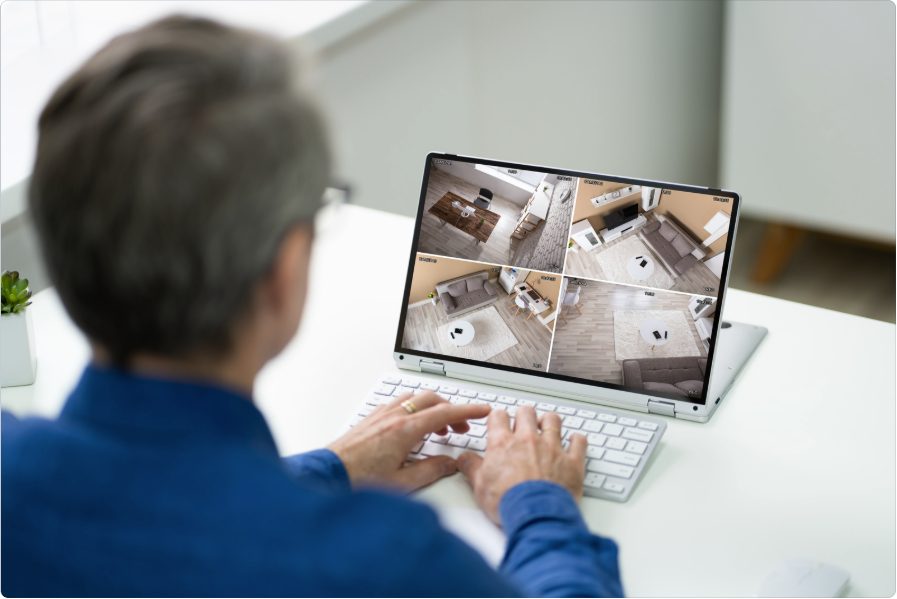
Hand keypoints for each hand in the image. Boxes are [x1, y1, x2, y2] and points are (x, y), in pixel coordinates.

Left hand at [327, 391, 489, 491]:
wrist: (326, 476)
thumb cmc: (358, 480)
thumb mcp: (401, 483)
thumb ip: (430, 471)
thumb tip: (449, 463)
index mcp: (405, 430)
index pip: (445, 414)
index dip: (468, 410)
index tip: (483, 410)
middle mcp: (393, 417)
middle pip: (432, 401)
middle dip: (452, 410)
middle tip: (462, 428)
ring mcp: (380, 415)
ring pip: (414, 399)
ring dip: (432, 409)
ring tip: (439, 430)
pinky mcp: (370, 419)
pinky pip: (398, 403)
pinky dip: (413, 409)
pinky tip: (411, 426)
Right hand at [458, 406, 586, 524]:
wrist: (536, 516)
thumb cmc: (508, 502)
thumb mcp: (480, 487)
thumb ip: (471, 468)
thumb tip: (464, 460)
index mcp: (504, 444)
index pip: (499, 416)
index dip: (498, 418)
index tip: (498, 423)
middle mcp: (528, 440)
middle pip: (526, 412)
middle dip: (523, 416)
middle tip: (522, 424)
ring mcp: (552, 449)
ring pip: (553, 421)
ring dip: (549, 422)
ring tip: (546, 427)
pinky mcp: (572, 462)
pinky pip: (579, 442)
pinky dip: (577, 440)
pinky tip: (574, 441)